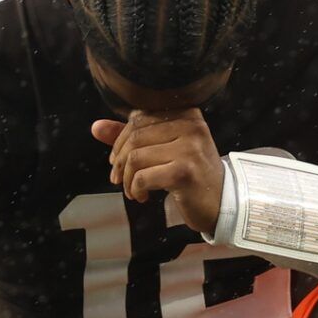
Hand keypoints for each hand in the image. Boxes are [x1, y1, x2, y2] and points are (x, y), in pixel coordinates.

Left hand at [91, 109, 224, 235]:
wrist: (221, 203)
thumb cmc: (191, 175)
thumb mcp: (164, 150)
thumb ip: (131, 136)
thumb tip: (95, 127)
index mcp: (186, 114)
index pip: (139, 118)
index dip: (120, 140)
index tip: (118, 161)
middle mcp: (191, 125)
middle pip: (135, 137)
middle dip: (120, 162)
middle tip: (120, 180)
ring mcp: (190, 147)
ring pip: (136, 157)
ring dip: (128, 179)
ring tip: (133, 190)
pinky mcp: (185, 171)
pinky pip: (143, 176)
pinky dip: (136, 189)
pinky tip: (142, 197)